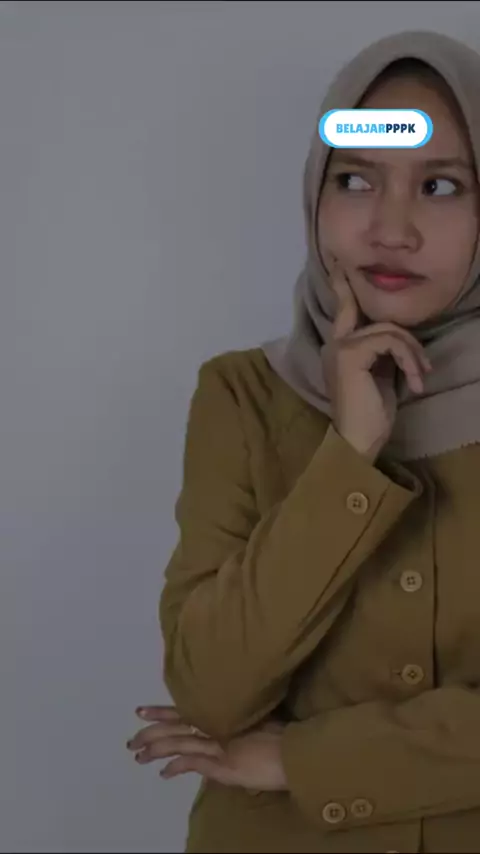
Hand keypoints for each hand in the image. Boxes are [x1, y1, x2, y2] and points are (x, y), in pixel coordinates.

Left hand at [127, 705, 287, 791]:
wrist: (294, 751)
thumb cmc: (279, 736)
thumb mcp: (254, 724)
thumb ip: (235, 725)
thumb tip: (222, 727)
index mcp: (221, 715)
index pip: (185, 710)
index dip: (162, 711)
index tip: (141, 710)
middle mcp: (215, 725)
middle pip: (175, 726)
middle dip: (151, 732)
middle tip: (131, 740)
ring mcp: (217, 744)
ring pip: (178, 742)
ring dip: (155, 749)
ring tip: (139, 756)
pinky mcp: (222, 763)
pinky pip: (192, 762)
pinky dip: (176, 767)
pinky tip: (163, 772)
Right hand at [321, 262, 430, 461]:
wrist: (356, 442)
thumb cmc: (370, 416)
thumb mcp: (380, 376)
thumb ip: (380, 353)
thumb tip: (398, 338)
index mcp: (339, 350)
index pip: (343, 310)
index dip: (342, 286)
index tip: (340, 265)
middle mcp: (335, 345)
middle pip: (369, 314)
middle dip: (394, 328)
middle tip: (413, 357)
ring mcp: (340, 349)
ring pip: (388, 329)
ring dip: (413, 353)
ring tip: (421, 377)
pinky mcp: (351, 356)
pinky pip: (390, 341)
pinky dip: (409, 359)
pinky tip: (415, 382)